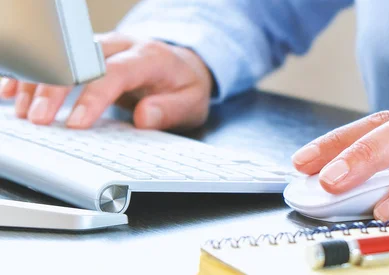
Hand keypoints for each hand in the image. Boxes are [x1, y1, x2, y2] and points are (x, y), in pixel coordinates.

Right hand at [0, 32, 213, 129]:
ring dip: (39, 82)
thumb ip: (169, 110)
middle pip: (80, 60)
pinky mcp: (86, 53)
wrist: (182, 65)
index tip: (75, 123)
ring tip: (24, 111)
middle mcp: (121, 45)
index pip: (116, 73)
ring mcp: (101, 46)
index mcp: (148, 57)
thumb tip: (144, 117)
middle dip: (56, 88)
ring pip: (62, 56)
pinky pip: (55, 57)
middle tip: (39, 120)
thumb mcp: (191, 102)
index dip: (93, 97)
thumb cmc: (184, 85)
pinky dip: (33, 72)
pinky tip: (12, 89)